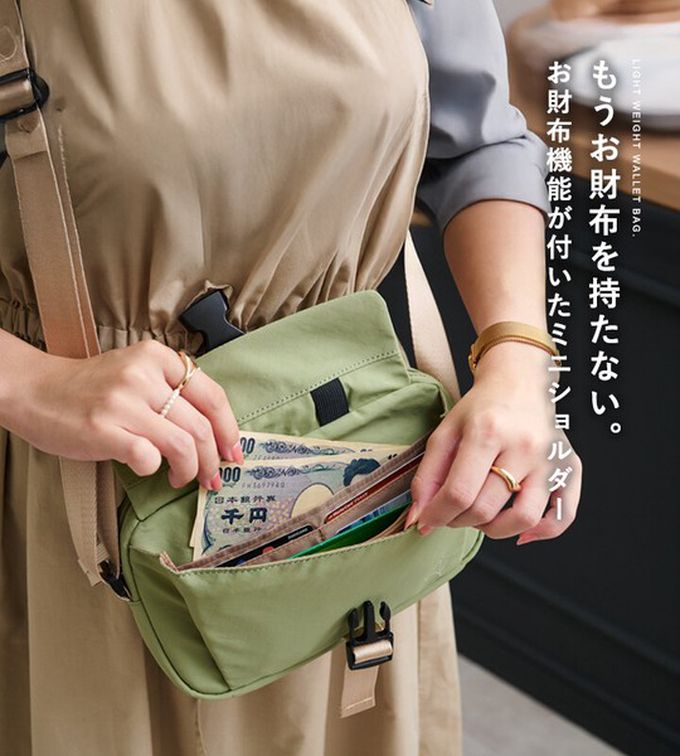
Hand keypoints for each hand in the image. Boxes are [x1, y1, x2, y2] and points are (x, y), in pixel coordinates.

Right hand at [3, 340, 243, 489]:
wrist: (35, 390)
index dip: (229, 429)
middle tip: (213, 478)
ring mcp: (123, 402)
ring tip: (181, 478)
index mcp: (157, 357)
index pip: (212, 395)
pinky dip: (156, 470)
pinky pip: (149, 457)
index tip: (233, 451)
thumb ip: (172, 390)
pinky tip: (151, 470)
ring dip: (190, 470)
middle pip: (201, 425)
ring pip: (183, 444)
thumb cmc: (91, 387)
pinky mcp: (103, 429)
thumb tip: (214, 432)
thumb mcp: (137, 372)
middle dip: (214, 459)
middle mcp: (143, 376)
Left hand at [406, 342, 582, 544]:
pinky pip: (563, 514)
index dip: (436, 515)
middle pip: (486, 508)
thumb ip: (428, 474)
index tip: (425, 521)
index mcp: (488, 431)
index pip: (459, 492)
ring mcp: (550, 459)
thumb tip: (419, 516)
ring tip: (480, 517)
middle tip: (451, 512)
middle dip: (458, 521)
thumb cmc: (482, 408)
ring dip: (493, 530)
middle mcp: (523, 446)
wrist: (521, 382)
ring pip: (523, 518)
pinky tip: (520, 531)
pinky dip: (542, 531)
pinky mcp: (569, 467)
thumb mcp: (446, 431)